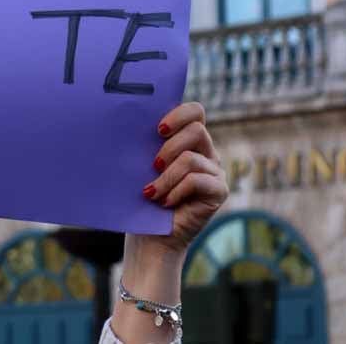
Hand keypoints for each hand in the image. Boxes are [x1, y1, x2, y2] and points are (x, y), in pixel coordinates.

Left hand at [140, 101, 227, 250]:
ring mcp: (215, 171)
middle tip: (153, 164)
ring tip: (151, 193)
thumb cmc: (142, 196)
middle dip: (170, 146)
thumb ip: (145, 144)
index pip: (195, 112)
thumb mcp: (141, 165)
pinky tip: (164, 202)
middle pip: (197, 130)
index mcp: (188, 140)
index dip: (178, 115)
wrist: (150, 234)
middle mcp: (206, 152)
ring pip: (192, 158)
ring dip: (167, 177)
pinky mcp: (219, 191)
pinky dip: (176, 191)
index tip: (158, 130)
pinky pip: (198, 181)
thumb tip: (126, 124)